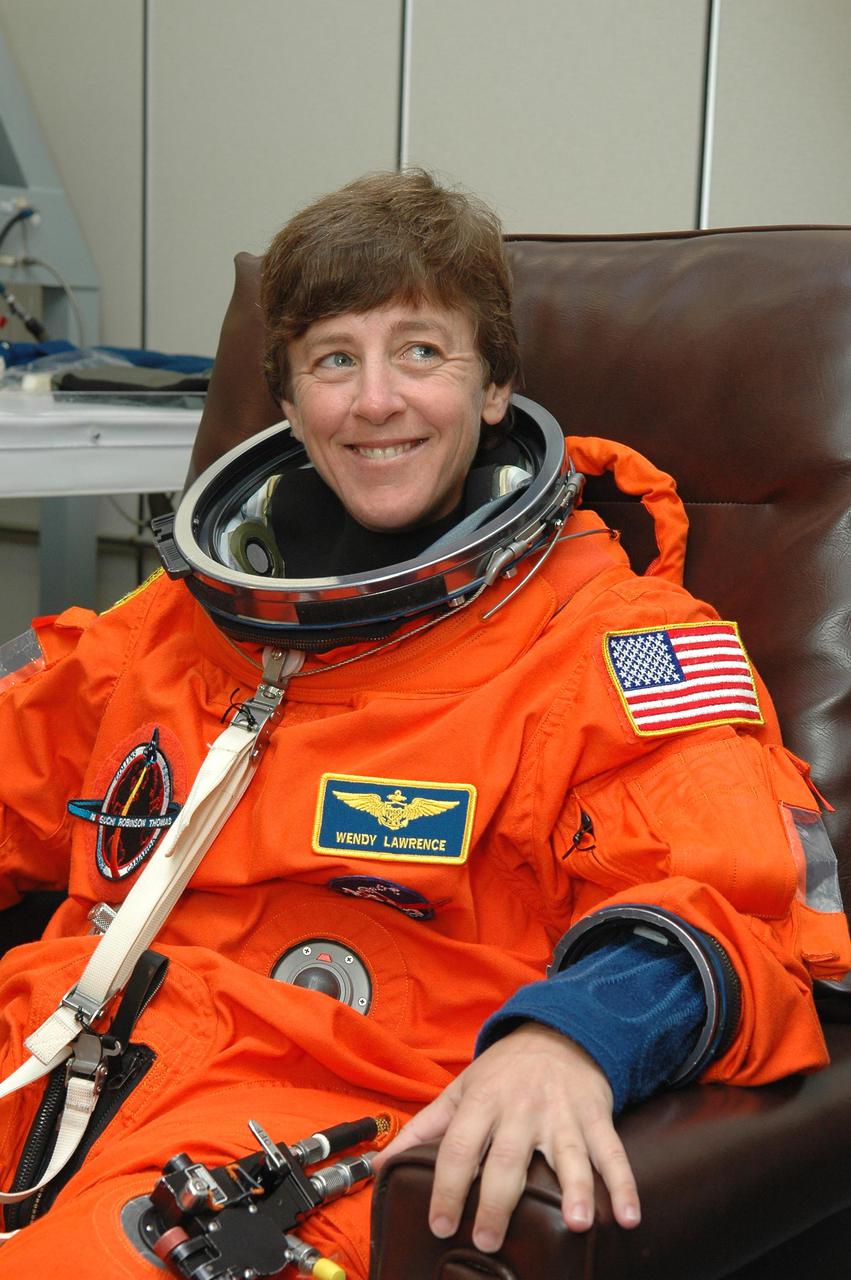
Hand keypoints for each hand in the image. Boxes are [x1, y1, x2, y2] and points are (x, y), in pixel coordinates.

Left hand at [373, 1022, 639, 1252]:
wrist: (558, 1032)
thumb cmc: (503, 1071)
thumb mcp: (460, 1089)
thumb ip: (423, 1129)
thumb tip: (380, 1165)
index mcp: (482, 1101)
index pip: (458, 1147)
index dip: (445, 1186)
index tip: (439, 1225)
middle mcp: (520, 1108)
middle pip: (507, 1158)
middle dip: (497, 1200)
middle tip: (488, 1240)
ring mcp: (561, 1114)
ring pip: (568, 1154)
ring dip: (575, 1189)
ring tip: (577, 1223)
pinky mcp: (594, 1117)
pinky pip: (612, 1152)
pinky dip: (624, 1184)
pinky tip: (629, 1216)